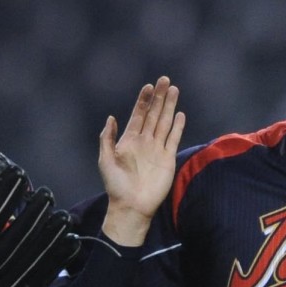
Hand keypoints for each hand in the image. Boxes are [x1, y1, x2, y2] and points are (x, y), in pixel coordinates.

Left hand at [98, 75, 184, 245]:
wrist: (131, 206)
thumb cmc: (116, 185)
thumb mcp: (105, 160)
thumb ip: (107, 138)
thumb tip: (111, 118)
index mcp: (129, 140)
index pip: (139, 115)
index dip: (143, 100)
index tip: (148, 86)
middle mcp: (144, 141)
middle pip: (153, 114)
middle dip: (159, 97)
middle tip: (164, 80)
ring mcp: (157, 149)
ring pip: (165, 122)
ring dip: (169, 107)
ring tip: (174, 90)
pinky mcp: (167, 159)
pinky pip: (173, 139)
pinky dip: (177, 127)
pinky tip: (180, 114)